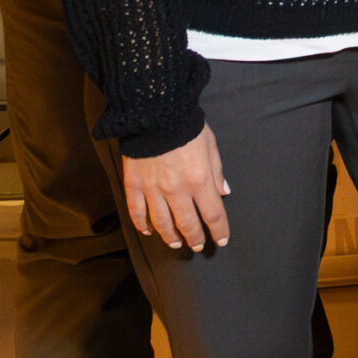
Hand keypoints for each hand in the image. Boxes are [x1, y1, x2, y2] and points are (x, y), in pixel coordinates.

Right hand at [123, 124, 229, 253]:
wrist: (155, 112)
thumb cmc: (186, 126)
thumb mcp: (210, 146)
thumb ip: (217, 172)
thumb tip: (223, 192)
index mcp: (200, 180)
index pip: (213, 215)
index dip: (219, 231)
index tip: (221, 240)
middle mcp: (177, 190)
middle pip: (188, 224)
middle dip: (195, 238)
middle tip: (197, 245)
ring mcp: (153, 189)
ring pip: (162, 223)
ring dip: (170, 237)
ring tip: (175, 243)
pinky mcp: (133, 184)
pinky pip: (137, 212)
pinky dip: (142, 225)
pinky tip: (148, 231)